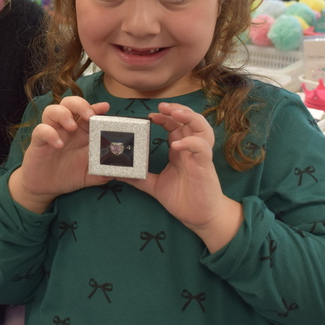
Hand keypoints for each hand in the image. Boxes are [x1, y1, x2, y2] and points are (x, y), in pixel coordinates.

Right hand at [9, 97, 111, 212]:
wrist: (46, 188)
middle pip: (69, 103)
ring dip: (63, 114)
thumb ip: (106, 170)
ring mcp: (51, 133)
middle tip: (88, 115)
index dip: (96, 107)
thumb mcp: (92, 174)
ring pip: (52, 110)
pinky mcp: (38, 142)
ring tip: (72, 127)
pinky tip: (58, 144)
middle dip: (80, 105)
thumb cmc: (70, 175)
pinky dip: (49, 133)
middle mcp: (66, 128)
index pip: (88, 112)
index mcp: (81, 132)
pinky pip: (40, 130)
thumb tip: (123, 170)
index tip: (105, 107)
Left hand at [123, 102, 242, 250]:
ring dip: (189, 117)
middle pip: (189, 120)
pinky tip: (177, 144)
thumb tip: (119, 173)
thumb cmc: (183, 199)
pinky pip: (202, 148)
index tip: (150, 116)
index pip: (175, 125)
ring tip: (175, 113)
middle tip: (161, 106)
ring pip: (201, 128)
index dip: (164, 117)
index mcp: (180, 150)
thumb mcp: (155, 186)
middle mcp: (191, 149)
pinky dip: (191, 142)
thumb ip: (139, 178)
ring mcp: (200, 156)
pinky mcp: (205, 166)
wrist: (200, 218)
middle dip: (177, 109)